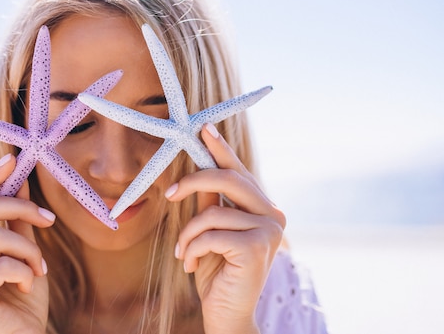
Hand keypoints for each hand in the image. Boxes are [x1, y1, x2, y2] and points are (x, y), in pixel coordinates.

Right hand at [0, 155, 55, 333]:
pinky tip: (27, 286)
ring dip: (29, 251)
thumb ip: (19, 220)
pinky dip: (24, 272)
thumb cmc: (23, 295)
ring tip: (39, 269)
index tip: (14, 160)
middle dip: (21, 207)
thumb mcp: (25, 250)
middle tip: (48, 218)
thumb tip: (22, 181)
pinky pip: (1, 264)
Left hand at [165, 124, 285, 333]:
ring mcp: (269, 231)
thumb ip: (210, 200)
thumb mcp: (210, 229)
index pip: (240, 172)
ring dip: (188, 234)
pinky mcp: (256, 248)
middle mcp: (274, 215)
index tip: (204, 128)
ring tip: (183, 253)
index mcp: (264, 208)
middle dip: (194, 181)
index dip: (221, 149)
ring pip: (212, 212)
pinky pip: (210, 233)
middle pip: (229, 180)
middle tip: (170, 192)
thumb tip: (199, 167)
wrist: (227, 313)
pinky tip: (191, 264)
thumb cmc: (217, 271)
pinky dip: (192, 247)